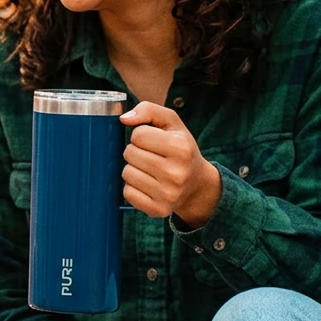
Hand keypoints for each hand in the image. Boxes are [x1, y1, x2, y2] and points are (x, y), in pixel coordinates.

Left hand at [120, 102, 220, 227]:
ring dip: (133, 169)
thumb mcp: (172, 123)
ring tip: (151, 170)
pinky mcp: (158, 210)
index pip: (137, 135)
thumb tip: (124, 119)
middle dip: (136, 151)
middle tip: (152, 156)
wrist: (197, 184)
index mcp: (181, 147)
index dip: (142, 135)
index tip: (155, 142)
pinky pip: (127, 193)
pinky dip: (133, 187)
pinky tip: (148, 185)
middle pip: (129, 153)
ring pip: (126, 173)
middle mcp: (176, 173)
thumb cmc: (180, 149)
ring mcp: (168, 194)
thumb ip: (149, 110)